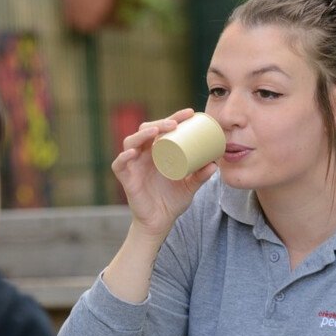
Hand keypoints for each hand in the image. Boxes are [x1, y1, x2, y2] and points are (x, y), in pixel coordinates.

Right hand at [112, 108, 218, 237]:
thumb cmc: (172, 201)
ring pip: (131, 141)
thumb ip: (201, 176)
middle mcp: (144, 154)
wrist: (160, 222)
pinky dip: (123, 158)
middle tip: (176, 123)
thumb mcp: (190, 187)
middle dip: (160, 122)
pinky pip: (119, 165)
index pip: (164, 128)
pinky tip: (132, 153)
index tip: (190, 113)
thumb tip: (215, 164)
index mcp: (158, 151)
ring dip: (143, 134)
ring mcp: (134, 165)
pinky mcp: (126, 178)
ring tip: (157, 131)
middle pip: (146, 130)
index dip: (175, 117)